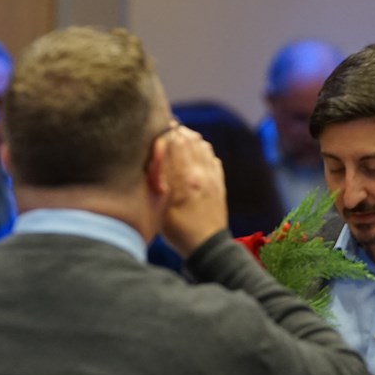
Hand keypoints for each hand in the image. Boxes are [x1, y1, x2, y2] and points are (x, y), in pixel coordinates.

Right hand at [157, 125, 228, 255]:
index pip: (174, 141)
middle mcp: (200, 173)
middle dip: (176, 132)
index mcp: (184, 178)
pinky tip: (193, 156)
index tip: (155, 128)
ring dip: (190, 140)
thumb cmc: (178, 230)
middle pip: (189, 139)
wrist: (207, 246)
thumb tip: (156, 151)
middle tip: (164, 131)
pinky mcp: (219, 182)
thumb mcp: (160, 207)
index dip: (164, 132)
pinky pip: (212, 158)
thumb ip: (157, 178)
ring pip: (203, 145)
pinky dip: (202, 152)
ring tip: (178, 141)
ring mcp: (212, 177)